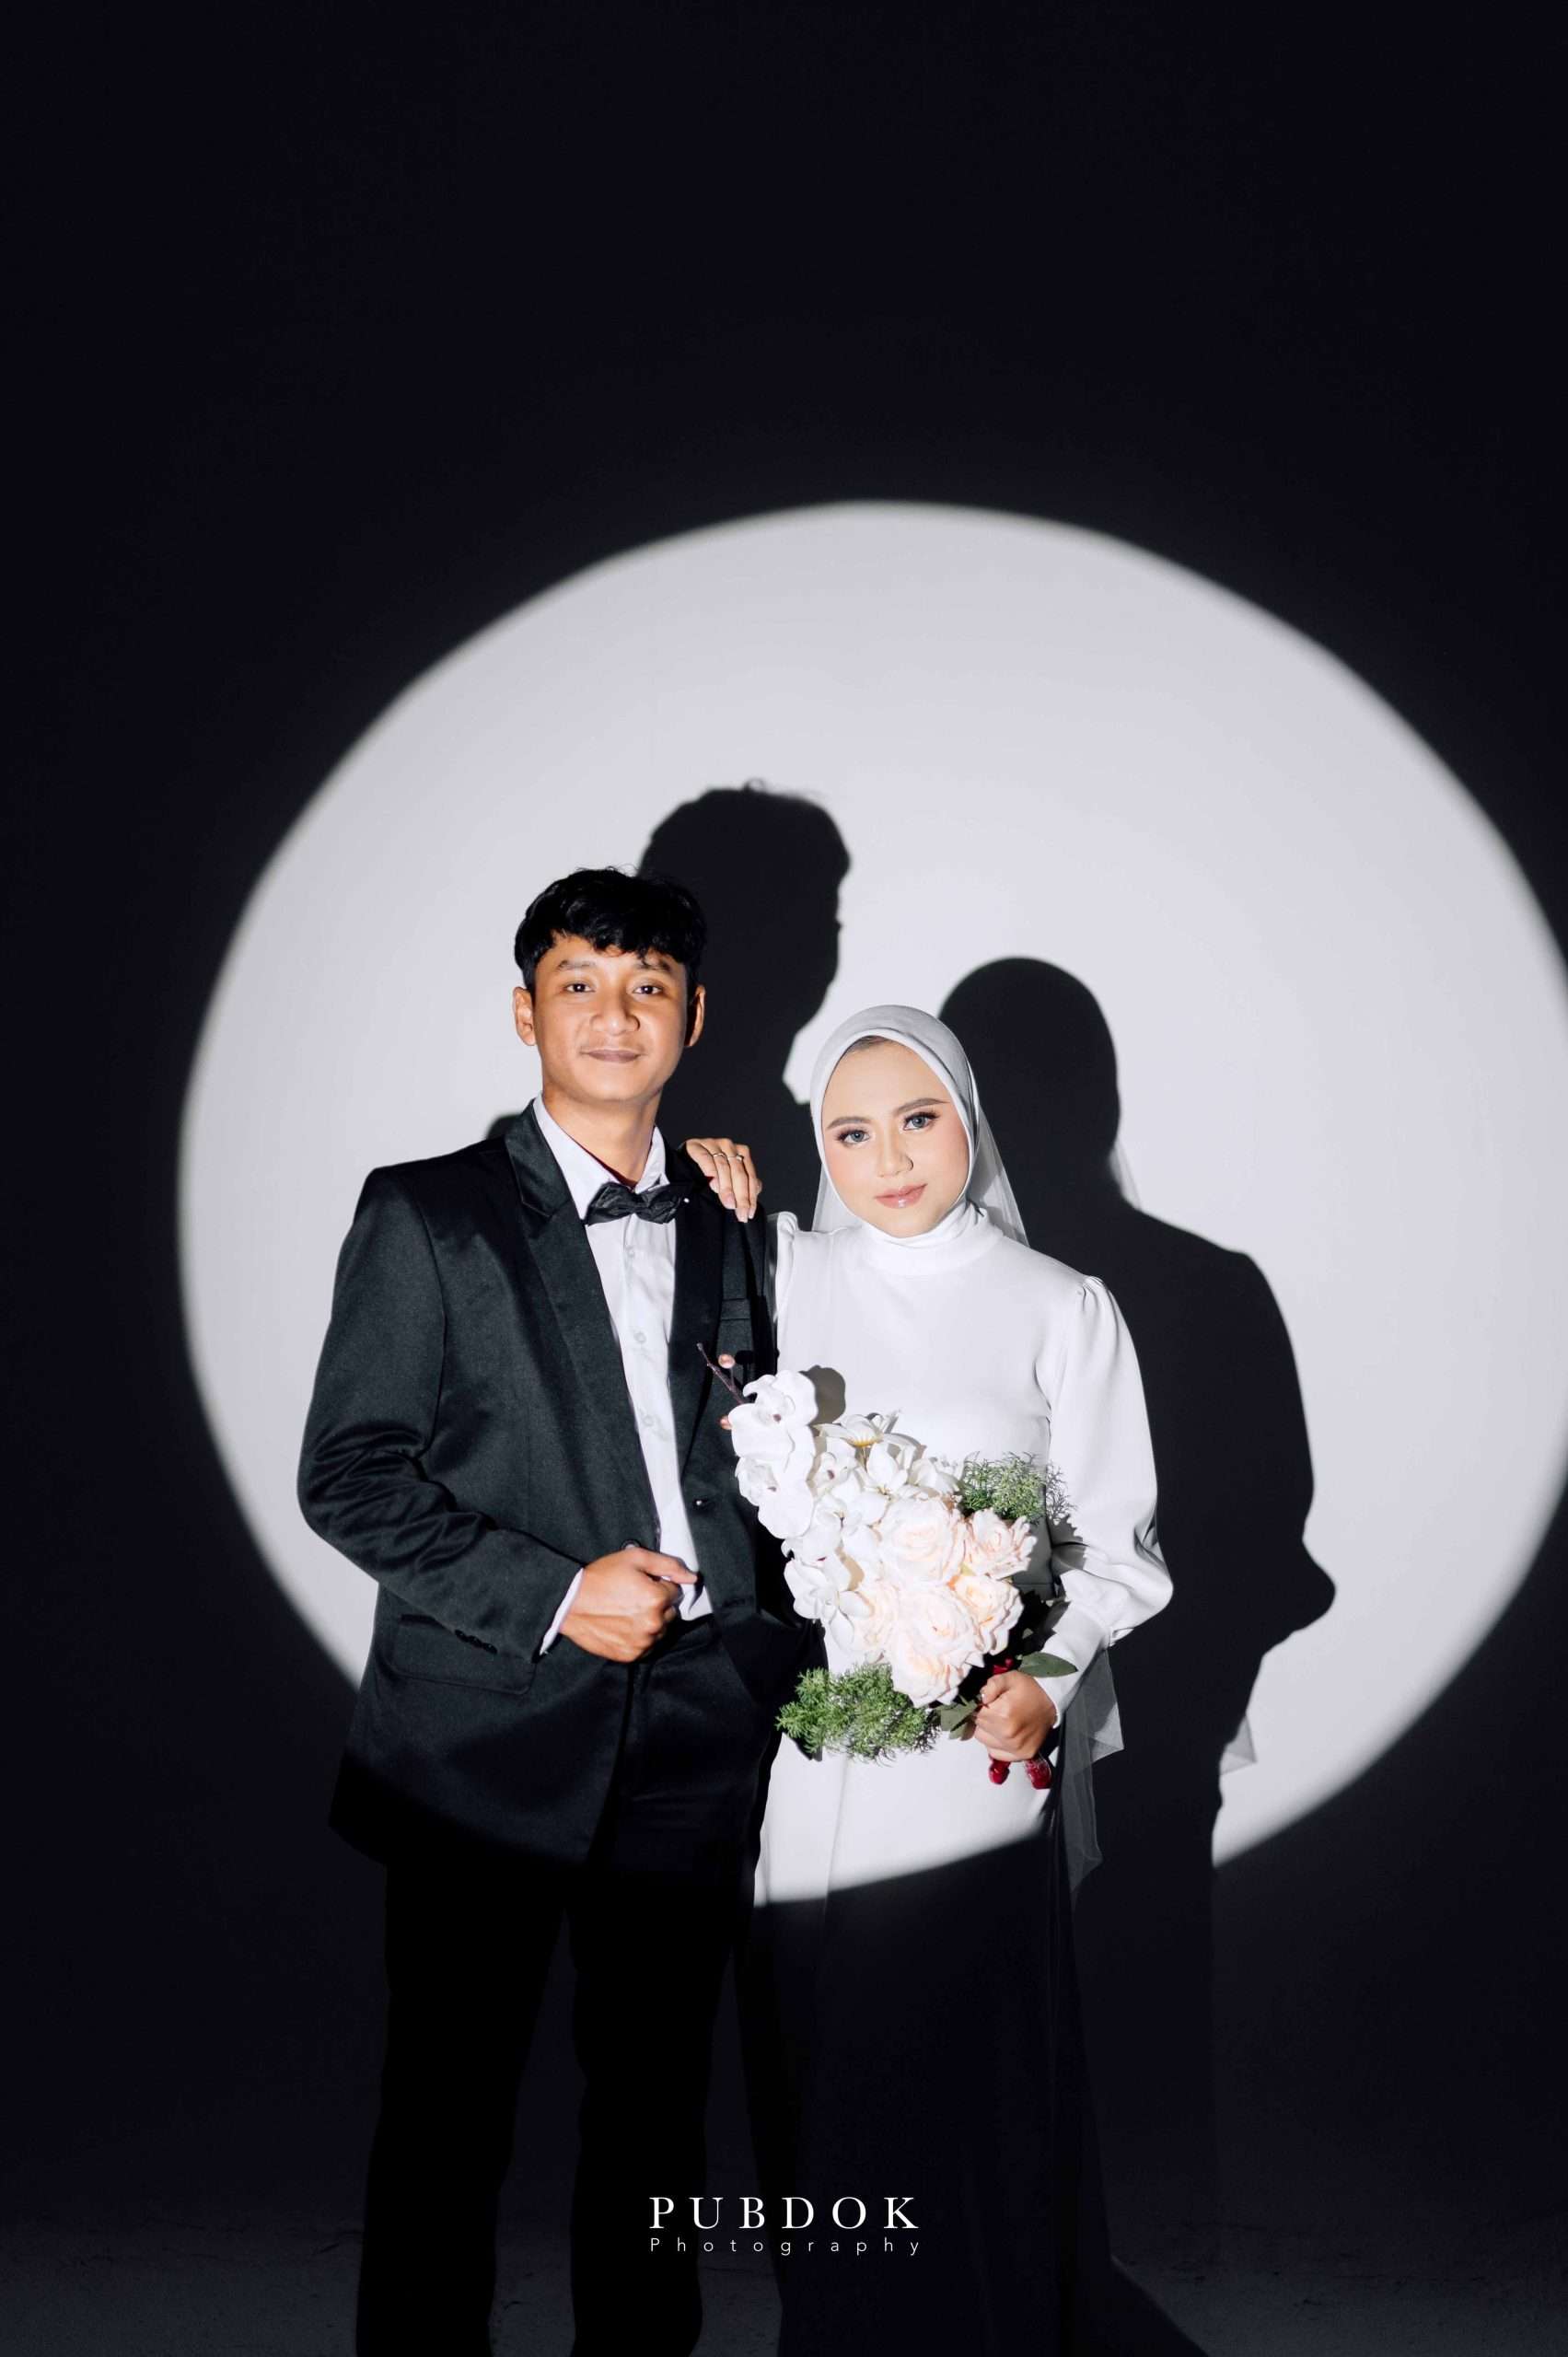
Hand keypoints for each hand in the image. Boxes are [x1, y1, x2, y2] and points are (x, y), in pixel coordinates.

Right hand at [561, 1547, 696, 1660]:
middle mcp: (653, 1624)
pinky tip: (623, 1625)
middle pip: (670, 1613)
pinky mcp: (630, 1655)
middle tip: (633, 1597)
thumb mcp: (634, 1558)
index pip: (675, 1592)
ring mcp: (642, 1642)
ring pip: (660, 1631)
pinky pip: (646, 1646)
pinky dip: (639, 1637)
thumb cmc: (600, 1578)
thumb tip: (692, 1577)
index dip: (660, 1585)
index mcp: (657, 1599)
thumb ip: (668, 1565)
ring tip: (626, 1611)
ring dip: (650, 1622)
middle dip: (657, 1604)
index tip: (643, 1584)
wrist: (570, 1603)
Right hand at [683, 1137, 760, 1220]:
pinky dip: (711, 1172)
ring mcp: (712, 1144)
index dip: (751, 1196)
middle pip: (738, 1172)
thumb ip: (744, 1183)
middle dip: (740, 1195)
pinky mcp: (696, 1146)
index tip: (749, 1212)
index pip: (750, 1175)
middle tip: (739, 1211)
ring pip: (724, 1167)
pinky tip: (714, 1185)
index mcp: (740, 1152)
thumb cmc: (708, 1171)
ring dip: (727, 1187)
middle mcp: (728, 1146)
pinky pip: (706, 1158)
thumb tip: (757, 1191)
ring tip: (728, 1202)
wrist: (683, 1161)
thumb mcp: (728, 1177)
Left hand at [973, 1670, 1056, 1763]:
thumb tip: (980, 1698)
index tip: (989, 1702)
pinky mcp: (1021, 1755)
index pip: (975, 1713)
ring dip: (988, 1731)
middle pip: (979, 1727)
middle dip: (984, 1717)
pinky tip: (1004, 1732)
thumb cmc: (1030, 1690)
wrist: (1052, 1703)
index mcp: (1003, 1715)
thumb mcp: (1010, 1678)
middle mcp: (1008, 1735)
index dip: (980, 1706)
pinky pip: (995, 1752)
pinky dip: (995, 1743)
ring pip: (984, 1740)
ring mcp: (1015, 1748)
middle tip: (996, 1710)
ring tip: (1000, 1721)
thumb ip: (992, 1685)